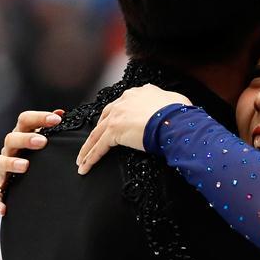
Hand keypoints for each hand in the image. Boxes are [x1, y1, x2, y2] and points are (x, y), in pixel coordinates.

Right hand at [0, 109, 63, 215]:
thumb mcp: (46, 143)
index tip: (57, 119)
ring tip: (25, 166)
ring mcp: (2, 168)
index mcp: (22, 135)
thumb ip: (52, 129)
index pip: (25, 120)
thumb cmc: (41, 157)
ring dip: (11, 163)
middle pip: (11, 138)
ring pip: (0, 161)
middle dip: (26, 139)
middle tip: (42, 141)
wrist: (31, 184)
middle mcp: (10, 149)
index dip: (40, 117)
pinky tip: (3, 210)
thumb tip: (62, 113)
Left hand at [76, 84, 191, 174]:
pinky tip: (85, 166)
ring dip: (88, 148)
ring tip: (82, 160)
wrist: (174, 121)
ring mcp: (117, 116)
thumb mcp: (173, 101)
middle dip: (98, 131)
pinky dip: (91, 157)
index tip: (113, 125)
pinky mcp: (113, 131)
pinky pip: (98, 147)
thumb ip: (163, 103)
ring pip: (96, 134)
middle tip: (93, 143)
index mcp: (137, 93)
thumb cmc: (178, 113)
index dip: (115, 116)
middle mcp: (124, 101)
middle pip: (104, 118)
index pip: (121, 105)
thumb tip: (167, 106)